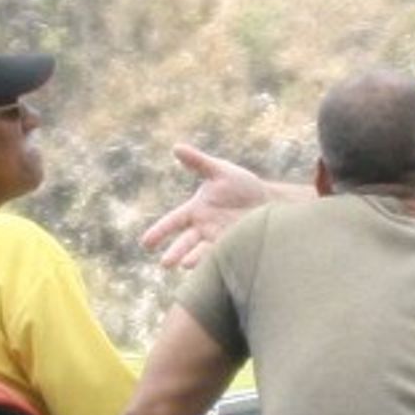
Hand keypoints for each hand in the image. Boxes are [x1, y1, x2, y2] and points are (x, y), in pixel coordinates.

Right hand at [142, 145, 277, 270]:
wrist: (268, 201)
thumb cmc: (242, 185)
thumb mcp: (220, 171)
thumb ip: (198, 162)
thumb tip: (176, 148)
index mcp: (195, 210)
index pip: (172, 222)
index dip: (159, 232)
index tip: (146, 243)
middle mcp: (203, 228)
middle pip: (184, 242)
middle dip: (175, 252)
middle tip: (165, 263)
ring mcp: (217, 239)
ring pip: (201, 252)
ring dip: (193, 259)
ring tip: (185, 265)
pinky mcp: (234, 246)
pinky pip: (221, 255)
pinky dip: (214, 261)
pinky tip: (209, 267)